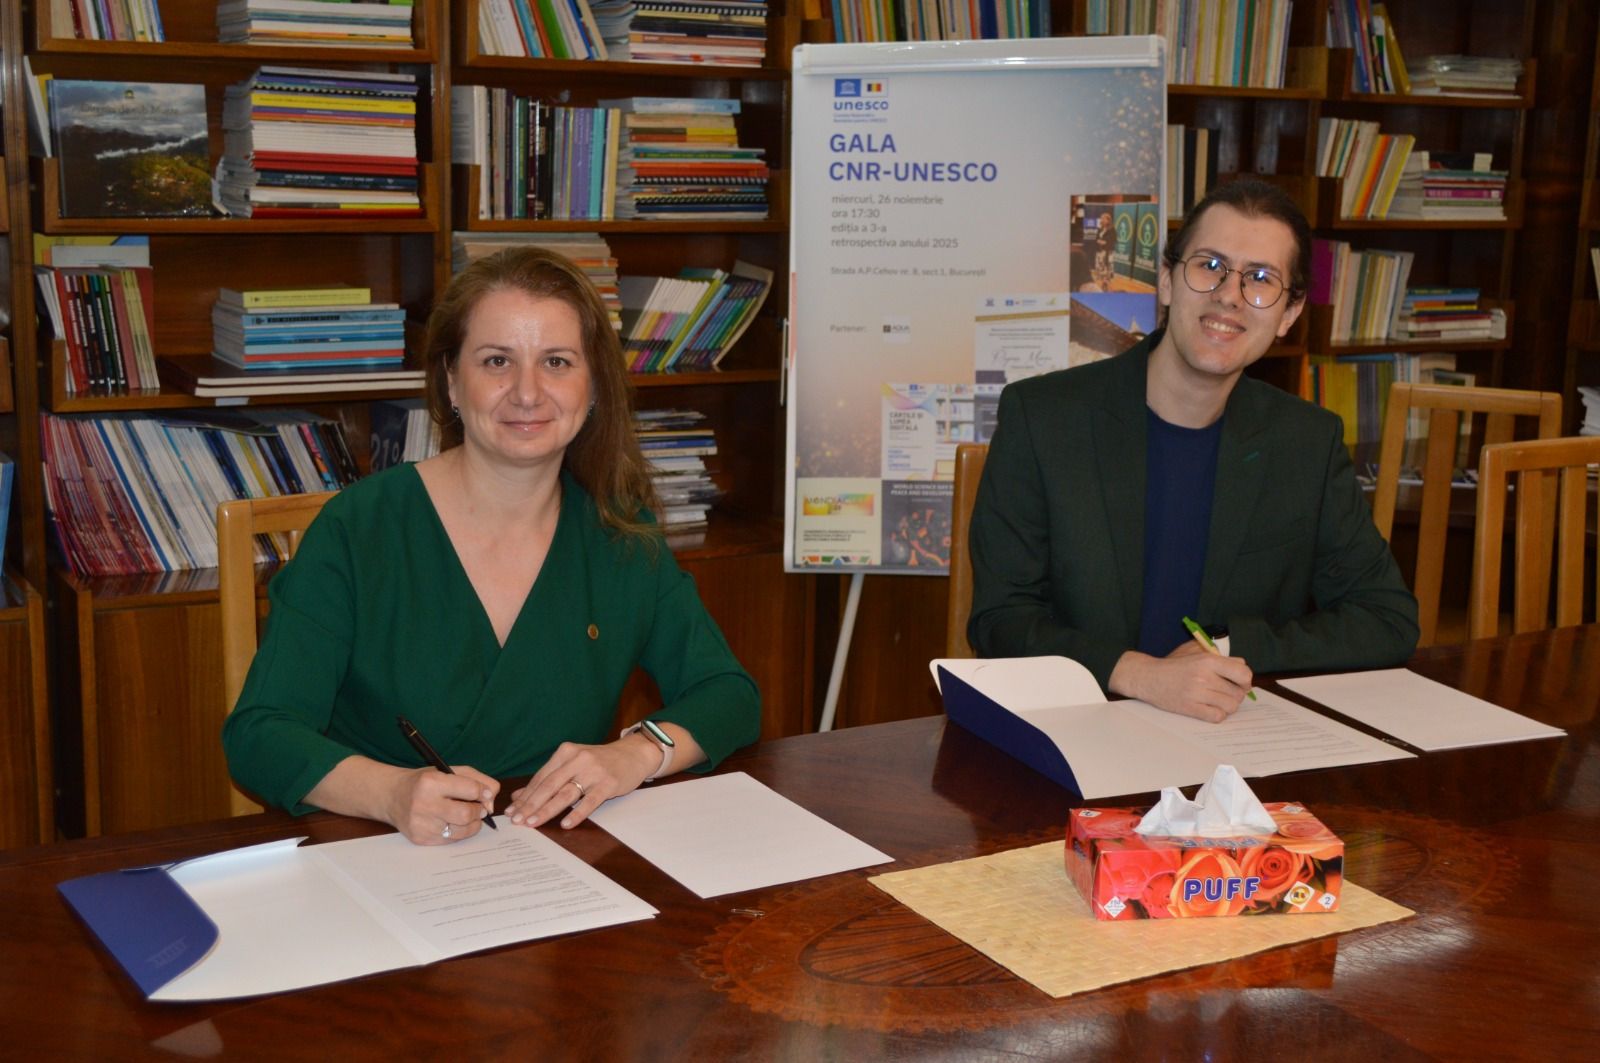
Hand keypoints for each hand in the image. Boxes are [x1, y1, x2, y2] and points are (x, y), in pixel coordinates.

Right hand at [383, 764, 499, 845]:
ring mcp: (421, 824)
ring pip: (461, 831)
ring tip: (468, 816)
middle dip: (479, 812)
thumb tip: (490, 801)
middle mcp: (424, 804)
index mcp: (431, 782)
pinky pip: (451, 840)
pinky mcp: (420, 839)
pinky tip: (453, 823)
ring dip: (472, 824)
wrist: (392, 796)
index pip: (470, 789)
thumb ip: (477, 780)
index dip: (483, 792)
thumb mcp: (449, 770)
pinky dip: (458, 832)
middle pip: (467, 814)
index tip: (484, 793)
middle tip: (479, 808)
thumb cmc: (425, 782)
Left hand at [506, 738, 657, 829]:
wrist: (633, 754)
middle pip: (549, 785)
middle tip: (517, 821)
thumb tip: (518, 796)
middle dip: (530, 805)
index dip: (525, 796)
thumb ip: (547, 778)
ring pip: (566, 793)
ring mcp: (594, 770)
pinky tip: (566, 824)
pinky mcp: (609, 782)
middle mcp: (578, 759)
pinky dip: (577, 813)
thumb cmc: (599, 762)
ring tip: (533, 823)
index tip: (511, 812)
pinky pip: (590, 800)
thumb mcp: (572, 764)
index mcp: (566, 752)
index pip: (541, 777)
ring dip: (547, 810)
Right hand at [1108, 648, 1252, 722]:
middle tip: (1227, 693)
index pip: (1243, 673)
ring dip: (1228, 706)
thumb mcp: (1194, 650)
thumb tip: (1241, 666)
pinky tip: (1211, 709)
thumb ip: (1218, 654)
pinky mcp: (1189, 708)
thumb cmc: (1173, 664)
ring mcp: (1197, 693)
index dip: (1245, 680)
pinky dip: (1218, 715)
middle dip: (1236, 695)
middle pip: (1238, 693)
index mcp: (1208, 660)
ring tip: (1218, 702)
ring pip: (1231, 706)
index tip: (1240, 683)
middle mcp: (1204, 677)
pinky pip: (1217, 717)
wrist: (1148, 677)